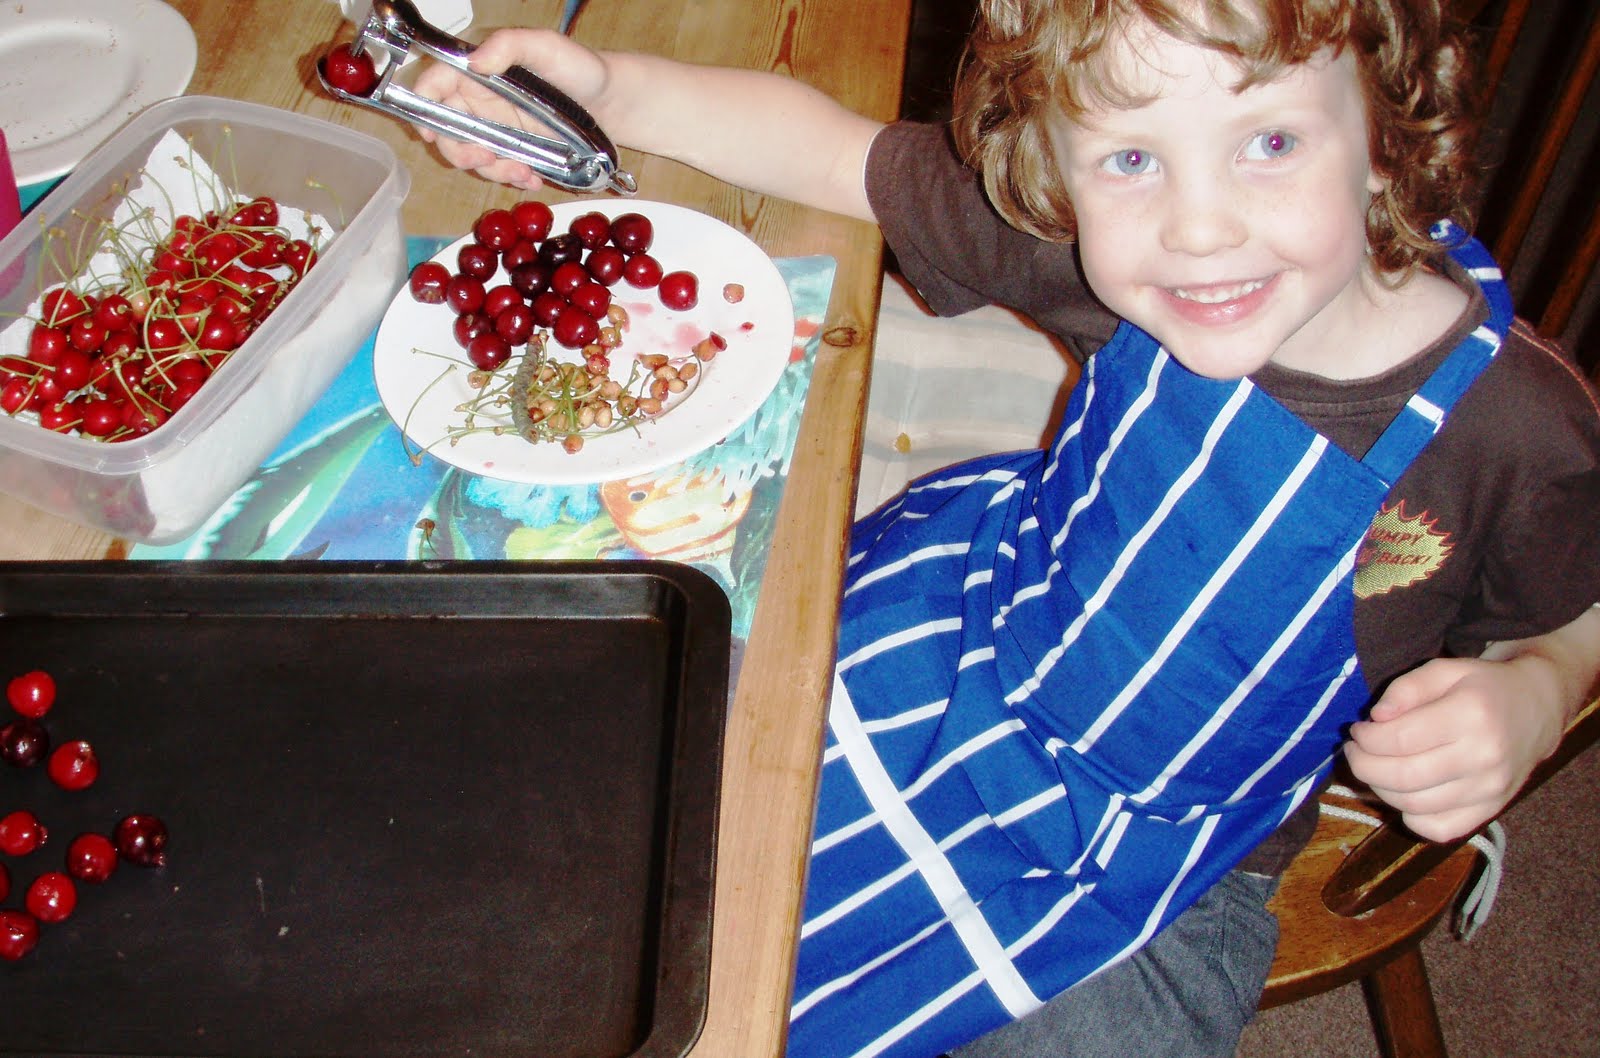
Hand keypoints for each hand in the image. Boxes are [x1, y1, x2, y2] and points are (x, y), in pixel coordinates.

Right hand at [410, 29, 613, 190]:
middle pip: (447, 128)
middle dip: (460, 150)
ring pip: (473, 155)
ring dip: (493, 169)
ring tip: (524, 172)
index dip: (424, 106)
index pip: (436, 83)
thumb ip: (511, 45)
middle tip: (486, 158)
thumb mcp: (547, 47)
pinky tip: (533, 178)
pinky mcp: (514, 150)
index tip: (429, 131)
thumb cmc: (579, 67)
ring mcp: (496, 128)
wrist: (611, 102)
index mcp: (479, 71)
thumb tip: (477, 60)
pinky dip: (513, 178)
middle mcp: (481, 100)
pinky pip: (500, 169)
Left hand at [1343, 655, 1566, 841]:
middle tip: (1354, 751)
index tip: (1357, 730)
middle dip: (1363, 765)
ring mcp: (1490, 790)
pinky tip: (1404, 793)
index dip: (1366, 738)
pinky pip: (1438, 829)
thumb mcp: (1445, 669)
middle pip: (1402, 777)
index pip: (1399, 739)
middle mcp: (1483, 757)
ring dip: (1379, 789)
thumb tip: (1376, 718)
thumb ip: (1406, 688)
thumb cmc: (1482, 687)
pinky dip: (1410, 817)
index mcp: (1471, 715)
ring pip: (1414, 806)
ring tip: (1374, 767)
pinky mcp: (1490, 811)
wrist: (1536, 709)